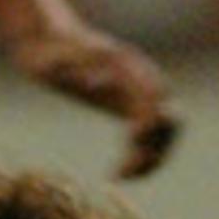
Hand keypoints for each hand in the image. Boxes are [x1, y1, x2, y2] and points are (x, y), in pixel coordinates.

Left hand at [12, 21, 177, 177]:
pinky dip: (142, 155)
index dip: (151, 121)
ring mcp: (138, 93)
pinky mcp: (129, 105)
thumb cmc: (48, 52)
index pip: (154, 98)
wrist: (47, 42)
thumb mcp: (54, 60)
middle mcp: (141, 79)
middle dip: (156, 146)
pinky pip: (149, 135)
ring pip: (164, 131)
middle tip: (126, 171)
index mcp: (127, 66)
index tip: (133, 142)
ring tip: (122, 176)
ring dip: (153, 156)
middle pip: (170, 118)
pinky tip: (119, 173)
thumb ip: (73, 67)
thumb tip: (94, 84)